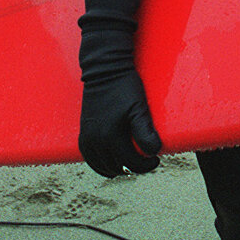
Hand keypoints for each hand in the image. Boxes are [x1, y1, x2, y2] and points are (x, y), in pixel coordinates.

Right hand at [78, 25, 161, 177]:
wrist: (104, 72)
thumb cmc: (125, 88)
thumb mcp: (139, 108)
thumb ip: (145, 131)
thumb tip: (153, 152)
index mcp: (110, 137)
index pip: (131, 163)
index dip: (146, 165)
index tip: (156, 160)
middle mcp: (95, 141)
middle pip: (117, 166)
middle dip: (133, 167)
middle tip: (146, 161)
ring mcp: (87, 138)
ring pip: (102, 166)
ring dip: (117, 168)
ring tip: (131, 164)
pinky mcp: (83, 134)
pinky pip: (90, 159)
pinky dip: (101, 164)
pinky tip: (113, 162)